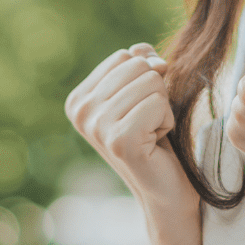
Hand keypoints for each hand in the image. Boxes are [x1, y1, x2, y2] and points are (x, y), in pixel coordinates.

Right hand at [65, 43, 196, 215]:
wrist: (164, 187)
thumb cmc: (153, 137)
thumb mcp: (143, 92)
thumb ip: (142, 62)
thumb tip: (151, 58)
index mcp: (78, 100)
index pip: (125, 56)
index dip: (144, 79)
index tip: (137, 111)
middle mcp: (80, 112)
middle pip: (138, 65)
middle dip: (155, 93)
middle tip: (147, 124)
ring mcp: (96, 127)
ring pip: (152, 81)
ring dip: (162, 108)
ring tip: (150, 134)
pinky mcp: (120, 140)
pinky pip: (159, 102)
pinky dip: (167, 121)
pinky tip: (155, 143)